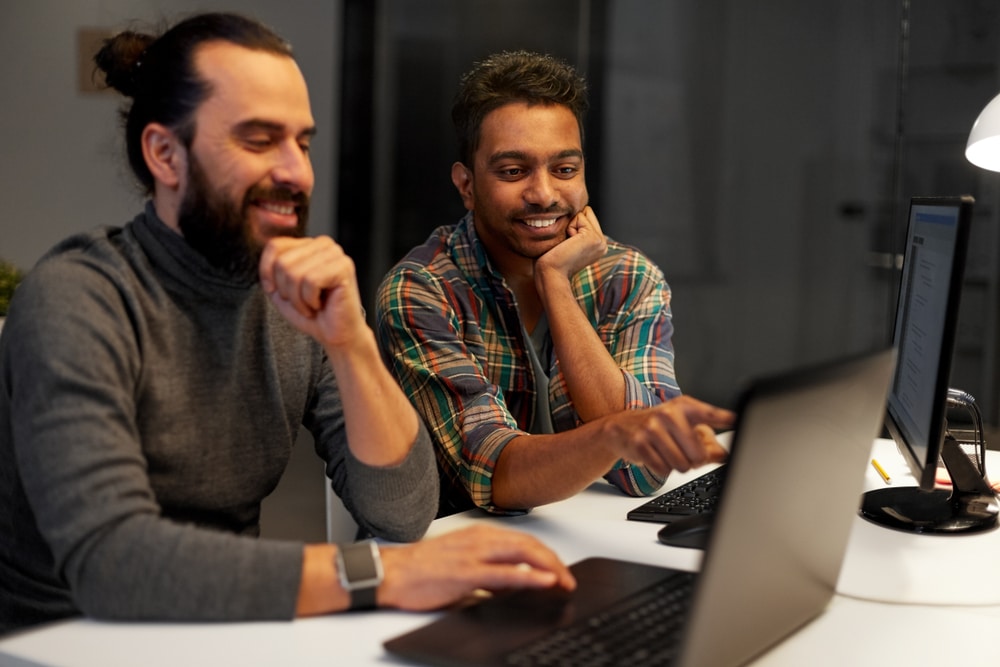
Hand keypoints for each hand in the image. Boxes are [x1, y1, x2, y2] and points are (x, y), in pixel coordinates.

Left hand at [258, 236, 365, 347]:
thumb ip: (271, 268)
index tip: (279, 292)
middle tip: (301, 302)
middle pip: (282, 261)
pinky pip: (311, 281)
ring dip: (298, 298)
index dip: (267, 273)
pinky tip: (320, 304)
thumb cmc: (311, 313)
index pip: (274, 245)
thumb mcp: (280, 288)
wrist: (335, 335)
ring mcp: (335, 254)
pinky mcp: (344, 267)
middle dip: (286, 290)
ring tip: (310, 305)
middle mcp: (324, 244)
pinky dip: (310, 300)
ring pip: (295, 273)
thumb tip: (265, 252)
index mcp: (309, 245)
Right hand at [377, 525, 575, 610]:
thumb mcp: (463, 565)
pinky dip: (528, 576)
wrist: (392, 573)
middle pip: (530, 546)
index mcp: (481, 536)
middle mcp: (481, 540)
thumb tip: (514, 586)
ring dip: (549, 568)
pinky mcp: (465, 572)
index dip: (547, 556)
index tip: (561, 572)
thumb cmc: (422, 570)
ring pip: (522, 554)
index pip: (524, 542)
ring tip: (564, 581)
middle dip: (554, 562)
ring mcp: (474, 554)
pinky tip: (543, 581)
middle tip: (569, 580)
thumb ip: (490, 573)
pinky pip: (504, 573)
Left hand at [535, 206, 607, 281]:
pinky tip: (568, 243)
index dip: (572, 225)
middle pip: (587, 212)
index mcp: (598, 246)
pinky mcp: (593, 237)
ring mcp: (600, 241)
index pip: (587, 217)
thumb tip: (574, 214)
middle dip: (573, 222)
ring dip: (571, 225)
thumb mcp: (569, 244)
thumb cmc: (552, 261)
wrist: (551, 274)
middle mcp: (603, 243)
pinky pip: (579, 217)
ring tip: (568, 244)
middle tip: (567, 244)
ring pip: (584, 213)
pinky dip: (569, 227)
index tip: (567, 245)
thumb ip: (576, 231)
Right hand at [608, 396, 734, 476]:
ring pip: (682, 465)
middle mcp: (668, 414)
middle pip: (698, 455)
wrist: (621, 427)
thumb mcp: (683, 426)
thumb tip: (725, 456)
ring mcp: (652, 428)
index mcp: (684, 407)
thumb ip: (707, 442)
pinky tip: (655, 455)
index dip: (725, 418)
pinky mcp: (639, 444)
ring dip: (677, 465)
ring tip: (667, 452)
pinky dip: (662, 468)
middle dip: (694, 460)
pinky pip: (663, 469)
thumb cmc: (658, 426)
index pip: (709, 414)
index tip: (737, 420)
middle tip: (682, 451)